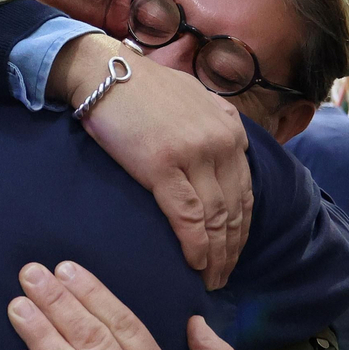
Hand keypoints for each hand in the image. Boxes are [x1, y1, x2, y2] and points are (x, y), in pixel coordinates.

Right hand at [49, 35, 251, 289]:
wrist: (103, 70)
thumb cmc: (139, 86)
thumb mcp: (192, 98)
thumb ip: (214, 124)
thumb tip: (228, 149)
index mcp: (230, 127)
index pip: (245, 190)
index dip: (241, 228)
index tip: (233, 251)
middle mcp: (220, 141)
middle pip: (235, 209)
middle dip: (232, 249)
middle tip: (224, 277)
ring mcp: (194, 153)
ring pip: (216, 217)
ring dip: (217, 255)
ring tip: (211, 279)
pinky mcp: (164, 165)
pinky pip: (188, 216)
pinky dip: (196, 245)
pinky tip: (195, 264)